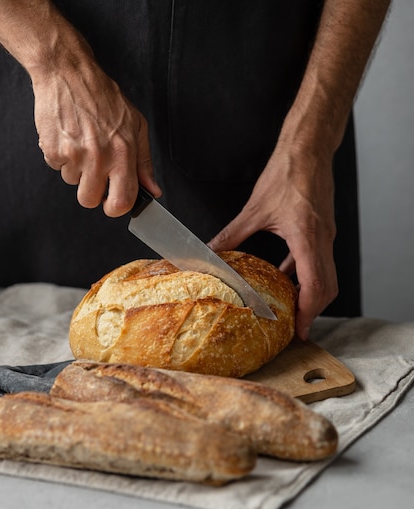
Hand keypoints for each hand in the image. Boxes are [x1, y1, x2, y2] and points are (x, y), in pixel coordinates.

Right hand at [32, 58, 160, 215]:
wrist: (68, 73)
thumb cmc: (104, 97)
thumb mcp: (135, 126)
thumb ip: (144, 162)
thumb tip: (153, 190)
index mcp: (123, 153)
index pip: (121, 201)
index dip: (116, 207)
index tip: (112, 202)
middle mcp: (99, 156)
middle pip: (90, 200)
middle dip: (91, 192)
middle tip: (94, 173)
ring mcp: (74, 154)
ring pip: (73, 183)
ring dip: (76, 170)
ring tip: (82, 144)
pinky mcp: (52, 149)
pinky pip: (57, 168)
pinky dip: (61, 157)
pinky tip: (68, 137)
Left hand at [208, 140, 337, 340]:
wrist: (308, 149)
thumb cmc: (287, 173)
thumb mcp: (255, 209)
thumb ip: (232, 235)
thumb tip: (211, 253)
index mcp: (308, 238)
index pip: (315, 286)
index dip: (309, 312)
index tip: (301, 330)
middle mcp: (322, 240)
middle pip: (327, 287)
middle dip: (313, 310)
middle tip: (297, 327)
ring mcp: (325, 235)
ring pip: (326, 276)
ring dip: (311, 295)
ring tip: (292, 309)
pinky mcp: (322, 230)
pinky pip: (318, 260)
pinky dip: (305, 275)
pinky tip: (286, 278)